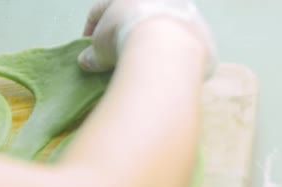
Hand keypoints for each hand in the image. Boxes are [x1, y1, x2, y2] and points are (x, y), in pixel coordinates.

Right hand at [78, 0, 216, 77]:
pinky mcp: (202, 33)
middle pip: (136, 17)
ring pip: (163, 29)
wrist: (166, 46)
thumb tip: (87, 61)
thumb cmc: (124, 37)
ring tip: (140, 68)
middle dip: (124, 36)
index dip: (90, 30)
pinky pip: (182, 47)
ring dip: (150, 46)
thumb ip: (92, 54)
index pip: (101, 9)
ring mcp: (184, 12)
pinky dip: (170, 59)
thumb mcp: (99, 48)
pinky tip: (161, 75)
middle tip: (114, 58)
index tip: (88, 49)